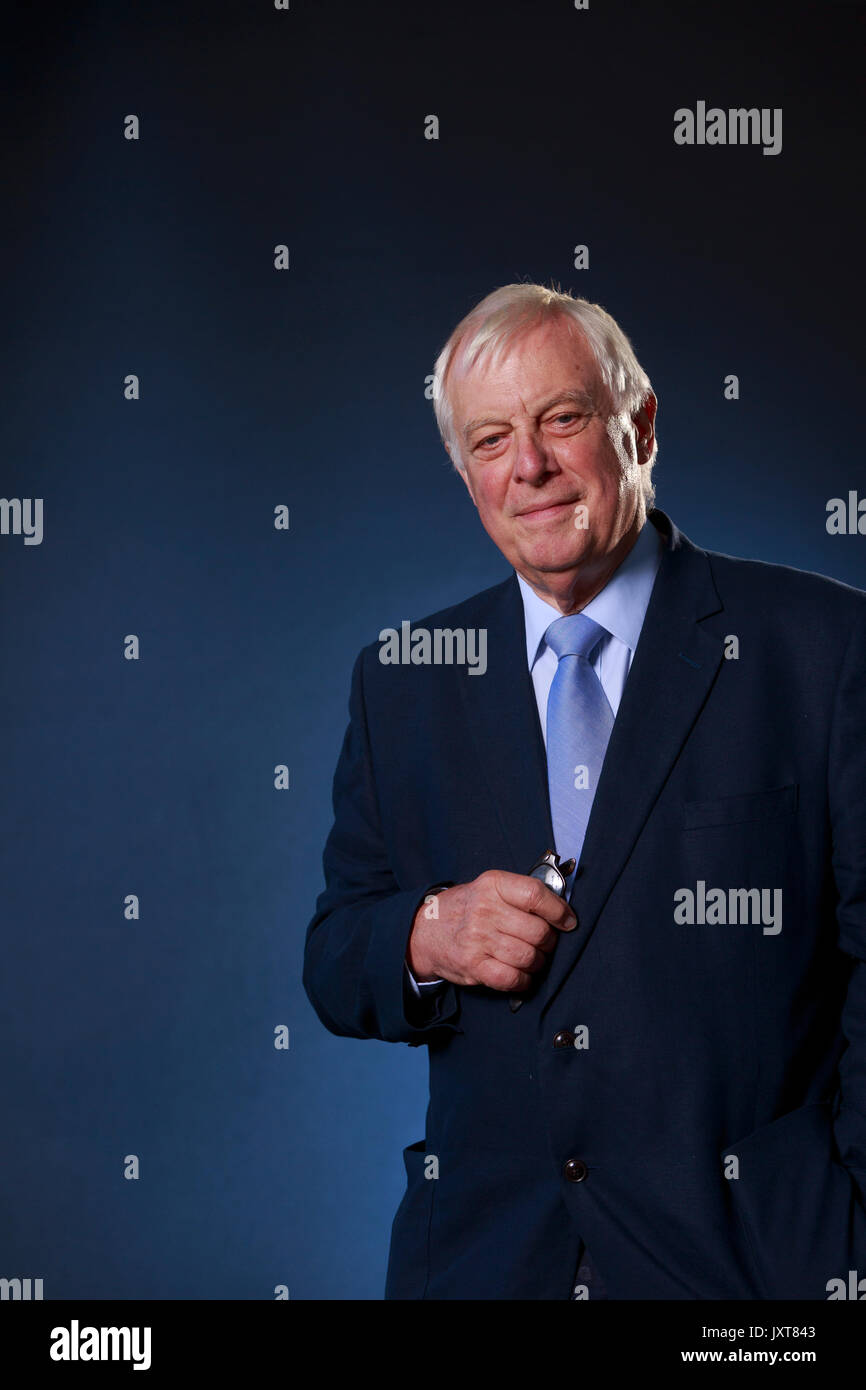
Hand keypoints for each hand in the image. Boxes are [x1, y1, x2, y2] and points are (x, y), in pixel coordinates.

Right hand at [406, 869, 577, 992]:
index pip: (536, 895)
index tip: (568, 921)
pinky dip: (524, 980)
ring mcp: (478, 939)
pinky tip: (521, 974)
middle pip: (538, 931)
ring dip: (538, 962)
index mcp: (493, 885)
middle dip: (549, 942)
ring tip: (532, 958)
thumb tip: (563, 910)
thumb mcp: (489, 888)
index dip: (559, 911)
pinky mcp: (473, 966)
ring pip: (529, 957)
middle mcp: (485, 910)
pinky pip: (513, 978)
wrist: (424, 930)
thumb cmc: (466, 909)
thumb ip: (521, 894)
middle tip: (544, 943)